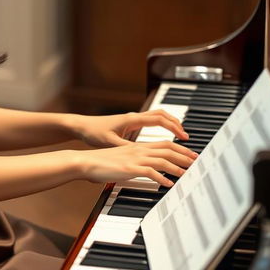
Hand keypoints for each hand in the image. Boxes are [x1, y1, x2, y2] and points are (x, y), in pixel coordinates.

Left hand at [73, 109, 188, 147]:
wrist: (82, 126)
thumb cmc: (94, 132)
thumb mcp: (111, 143)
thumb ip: (127, 148)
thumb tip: (141, 154)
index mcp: (131, 119)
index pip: (159, 119)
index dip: (173, 127)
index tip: (184, 137)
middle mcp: (133, 117)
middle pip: (161, 115)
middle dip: (176, 124)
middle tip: (186, 137)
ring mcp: (132, 119)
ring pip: (156, 116)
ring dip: (169, 123)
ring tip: (180, 136)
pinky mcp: (129, 123)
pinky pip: (150, 121)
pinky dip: (161, 125)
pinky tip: (163, 136)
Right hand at [82, 141, 196, 187]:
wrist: (86, 161)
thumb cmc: (101, 162)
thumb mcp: (121, 159)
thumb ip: (135, 163)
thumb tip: (146, 170)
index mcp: (138, 146)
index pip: (164, 144)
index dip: (180, 148)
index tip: (191, 155)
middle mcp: (139, 149)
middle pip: (168, 149)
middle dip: (185, 156)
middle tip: (197, 163)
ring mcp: (134, 158)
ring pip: (162, 159)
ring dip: (177, 167)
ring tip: (188, 174)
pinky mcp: (129, 168)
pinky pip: (150, 172)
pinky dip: (161, 178)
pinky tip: (168, 184)